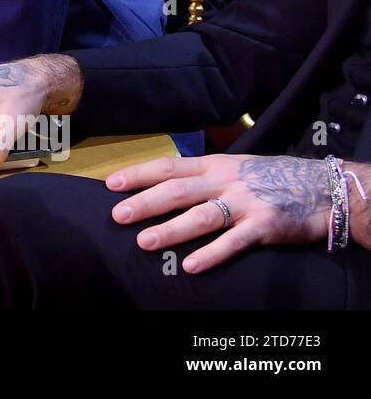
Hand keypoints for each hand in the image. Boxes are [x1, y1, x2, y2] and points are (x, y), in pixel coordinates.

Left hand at [105, 154, 330, 273]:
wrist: (319, 187)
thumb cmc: (268, 179)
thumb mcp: (231, 168)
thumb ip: (200, 177)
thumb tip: (160, 186)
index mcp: (213, 165)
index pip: (168, 167)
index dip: (139, 174)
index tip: (111, 184)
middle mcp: (224, 181)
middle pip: (178, 191)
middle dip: (145, 203)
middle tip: (117, 216)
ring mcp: (244, 203)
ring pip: (201, 216)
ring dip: (171, 230)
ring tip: (145, 241)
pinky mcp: (264, 226)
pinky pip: (233, 242)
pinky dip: (212, 254)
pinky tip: (191, 266)